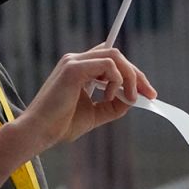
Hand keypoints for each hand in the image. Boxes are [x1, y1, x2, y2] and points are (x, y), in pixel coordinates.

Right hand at [15, 46, 155, 149]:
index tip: (147, 92)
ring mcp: (74, 62)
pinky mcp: (73, 68)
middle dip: (137, 74)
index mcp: (80, 69)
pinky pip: (107, 64)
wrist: (40, 133)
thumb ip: (114, 105)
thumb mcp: (95, 114)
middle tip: (149, 94)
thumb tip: (133, 98)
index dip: (132, 72)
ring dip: (130, 76)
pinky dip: (117, 80)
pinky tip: (110, 96)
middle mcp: (76, 60)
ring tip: (130, 98)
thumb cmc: (61, 125)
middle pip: (117, 55)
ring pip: (114, 56)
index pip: (112, 60)